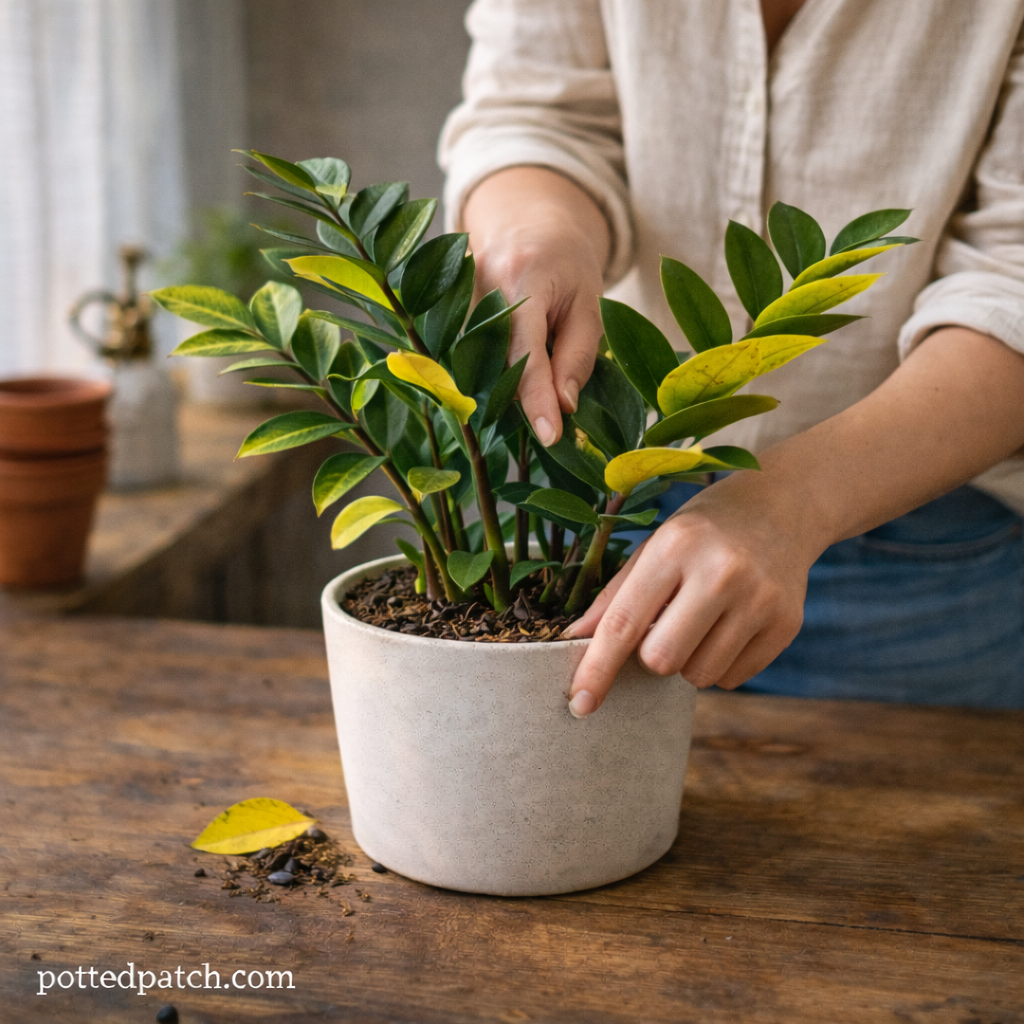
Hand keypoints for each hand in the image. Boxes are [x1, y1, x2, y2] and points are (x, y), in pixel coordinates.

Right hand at [463, 167, 609, 444]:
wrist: (525, 218)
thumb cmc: (566, 263)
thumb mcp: (589, 303)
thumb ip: (578, 355)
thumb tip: (563, 406)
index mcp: (522, 277)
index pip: (527, 353)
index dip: (537, 400)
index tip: (549, 436)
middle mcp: (478, 285)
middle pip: (496, 363)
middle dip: (522, 398)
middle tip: (550, 423)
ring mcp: (454, 297)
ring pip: (479, 364)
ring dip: (506, 386)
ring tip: (532, 389)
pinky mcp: (445, 309)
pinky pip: (469, 356)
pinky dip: (491, 374)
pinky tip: (508, 377)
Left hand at [565, 478, 817, 715]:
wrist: (778, 509)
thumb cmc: (701, 533)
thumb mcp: (653, 548)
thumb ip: (614, 598)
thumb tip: (575, 642)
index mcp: (675, 547)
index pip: (625, 623)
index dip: (597, 668)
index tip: (580, 704)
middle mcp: (721, 572)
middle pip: (662, 660)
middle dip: (652, 656)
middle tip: (665, 626)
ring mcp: (760, 599)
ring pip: (698, 676)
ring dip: (688, 662)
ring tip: (700, 621)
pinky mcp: (787, 624)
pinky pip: (732, 679)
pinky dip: (720, 664)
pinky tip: (729, 625)